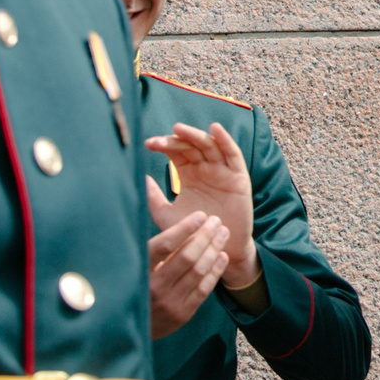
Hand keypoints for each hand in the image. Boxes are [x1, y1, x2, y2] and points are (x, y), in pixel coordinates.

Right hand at [146, 176, 229, 337]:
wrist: (124, 329)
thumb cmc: (132, 285)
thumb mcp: (131, 264)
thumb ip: (147, 240)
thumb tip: (146, 190)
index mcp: (138, 271)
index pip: (164, 245)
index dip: (184, 228)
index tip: (200, 215)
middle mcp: (153, 287)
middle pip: (187, 257)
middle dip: (205, 236)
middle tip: (216, 221)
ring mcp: (169, 303)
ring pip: (198, 272)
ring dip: (213, 250)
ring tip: (222, 234)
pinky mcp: (182, 314)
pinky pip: (203, 289)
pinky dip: (215, 271)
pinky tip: (221, 256)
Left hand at [148, 123, 256, 289]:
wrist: (216, 250)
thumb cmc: (191, 234)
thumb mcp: (166, 216)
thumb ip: (153, 199)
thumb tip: (141, 178)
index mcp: (188, 174)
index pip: (176, 152)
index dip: (164, 145)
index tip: (148, 144)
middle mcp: (205, 168)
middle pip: (190, 146)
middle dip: (175, 141)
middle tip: (160, 141)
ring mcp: (222, 171)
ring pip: (209, 145)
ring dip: (195, 135)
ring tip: (179, 129)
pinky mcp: (238, 177)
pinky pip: (233, 155)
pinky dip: (226, 140)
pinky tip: (215, 128)